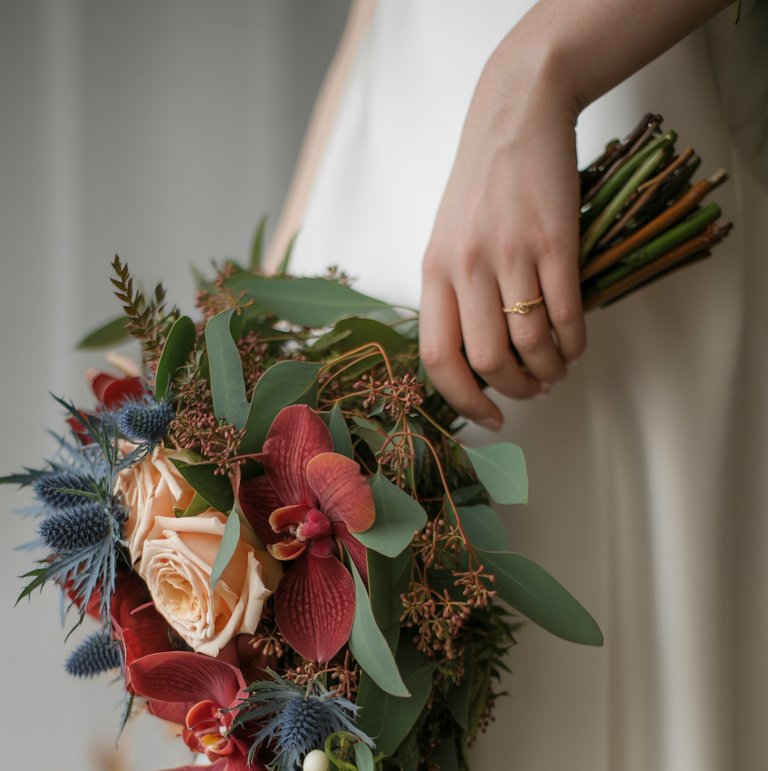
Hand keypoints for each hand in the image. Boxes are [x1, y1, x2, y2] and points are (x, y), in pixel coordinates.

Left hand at [420, 41, 585, 429]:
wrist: (518, 113)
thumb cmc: (484, 181)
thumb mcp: (448, 238)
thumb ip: (454, 292)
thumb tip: (474, 359)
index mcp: (435, 272)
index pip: (438, 359)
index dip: (464, 400)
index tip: (489, 418)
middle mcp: (467, 267)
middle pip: (488, 361)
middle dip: (514, 391)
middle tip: (533, 391)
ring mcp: (511, 254)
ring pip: (529, 344)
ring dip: (548, 371)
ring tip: (557, 371)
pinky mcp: (554, 241)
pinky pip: (564, 314)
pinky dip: (573, 343)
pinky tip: (575, 347)